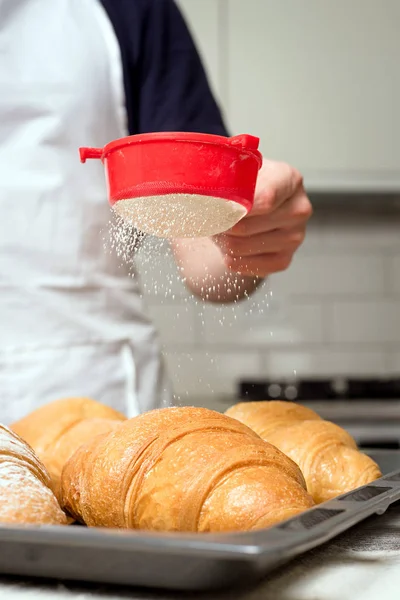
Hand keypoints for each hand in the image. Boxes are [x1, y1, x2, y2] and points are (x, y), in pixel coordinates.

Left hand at [213, 160, 311, 277]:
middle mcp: (298, 209)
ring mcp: (294, 237)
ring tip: (220, 228)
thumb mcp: (237, 171)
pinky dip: (229, 257)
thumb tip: (207, 194)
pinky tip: (230, 245)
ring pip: (239, 246)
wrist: (254, 209)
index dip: (233, 206)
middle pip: (244, 226)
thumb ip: (225, 177)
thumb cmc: (244, 186)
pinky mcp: (284, 260)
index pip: (263, 199)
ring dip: (221, 240)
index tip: (211, 207)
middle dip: (219, 224)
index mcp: (289, 179)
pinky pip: (244, 265)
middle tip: (209, 217)